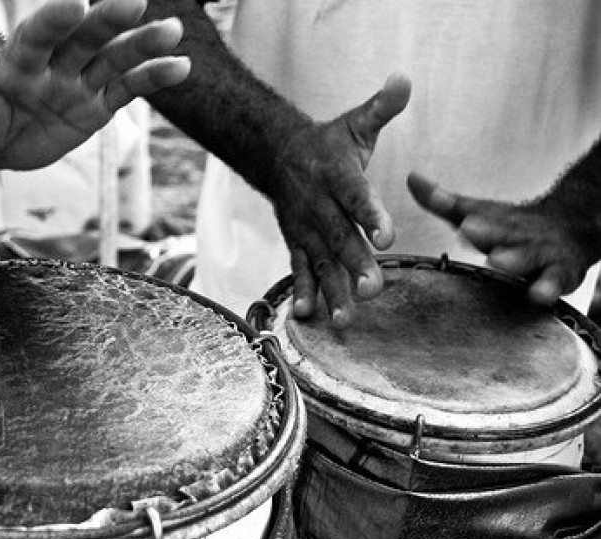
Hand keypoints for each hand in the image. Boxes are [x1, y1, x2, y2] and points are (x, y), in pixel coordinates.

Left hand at [0, 0, 190, 169]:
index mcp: (15, 63)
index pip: (38, 35)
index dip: (55, 18)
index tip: (76, 1)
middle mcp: (52, 66)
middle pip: (84, 38)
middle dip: (108, 20)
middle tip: (135, 0)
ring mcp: (76, 84)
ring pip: (113, 60)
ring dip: (142, 44)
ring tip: (172, 31)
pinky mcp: (94, 107)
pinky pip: (126, 91)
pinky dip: (152, 79)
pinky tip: (180, 67)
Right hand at [272, 74, 410, 326]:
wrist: (277, 155)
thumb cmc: (328, 143)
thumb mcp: (354, 122)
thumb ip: (381, 107)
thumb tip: (403, 78)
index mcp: (336, 175)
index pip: (355, 196)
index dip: (369, 215)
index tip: (387, 237)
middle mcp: (319, 205)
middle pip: (338, 237)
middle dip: (354, 265)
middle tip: (373, 290)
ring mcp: (306, 228)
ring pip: (320, 261)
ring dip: (333, 290)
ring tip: (346, 319)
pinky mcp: (297, 243)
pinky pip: (299, 269)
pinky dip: (303, 292)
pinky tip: (307, 316)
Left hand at [408, 173, 599, 304]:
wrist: (570, 228)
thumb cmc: (509, 227)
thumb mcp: (477, 212)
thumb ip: (444, 202)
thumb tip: (411, 177)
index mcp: (493, 219)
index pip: (473, 212)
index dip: (457, 208)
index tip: (446, 209)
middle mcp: (516, 233)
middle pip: (501, 230)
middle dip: (486, 229)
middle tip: (469, 227)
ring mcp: (539, 252)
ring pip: (527, 255)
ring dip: (513, 258)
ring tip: (498, 260)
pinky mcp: (559, 273)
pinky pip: (554, 281)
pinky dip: (547, 287)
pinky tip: (538, 294)